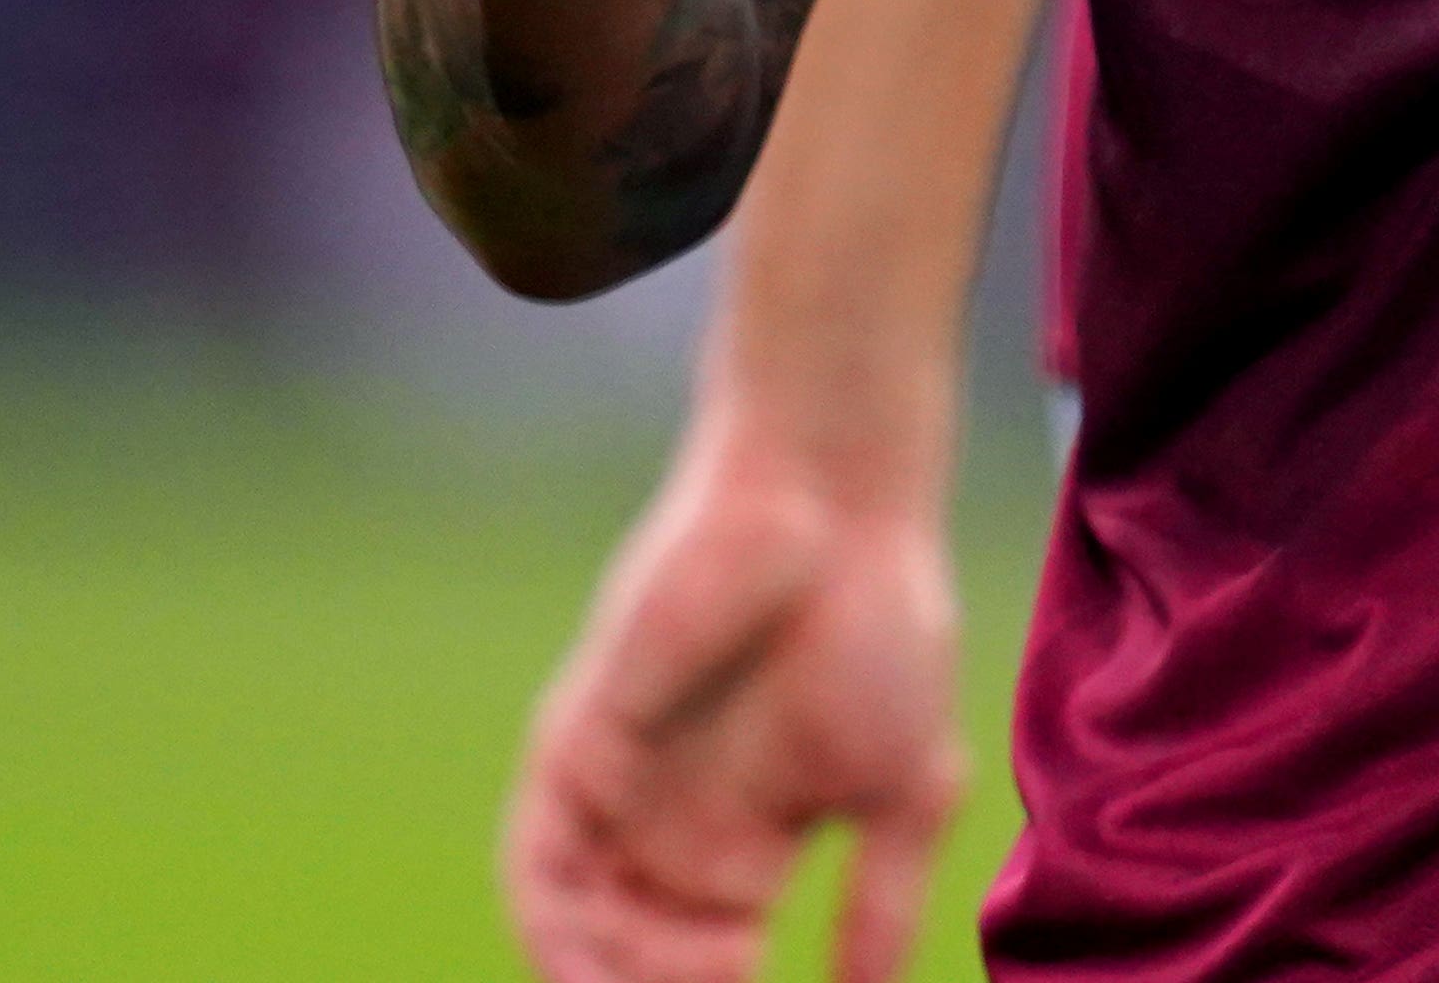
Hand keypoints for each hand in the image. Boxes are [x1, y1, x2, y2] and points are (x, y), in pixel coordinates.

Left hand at [502, 433, 963, 982]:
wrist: (840, 503)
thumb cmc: (880, 623)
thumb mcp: (901, 791)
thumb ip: (882, 904)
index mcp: (738, 841)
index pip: (702, 960)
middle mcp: (665, 820)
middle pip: (630, 952)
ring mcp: (619, 779)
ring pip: (574, 919)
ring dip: (599, 976)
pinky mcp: (580, 734)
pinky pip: (537, 855)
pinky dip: (552, 924)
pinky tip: (587, 961)